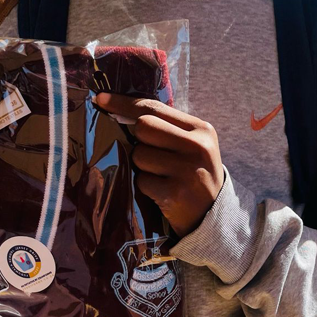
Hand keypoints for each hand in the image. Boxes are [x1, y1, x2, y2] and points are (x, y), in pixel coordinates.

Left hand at [95, 92, 224, 236]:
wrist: (214, 216)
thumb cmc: (196, 174)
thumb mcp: (193, 146)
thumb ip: (167, 128)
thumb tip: (120, 111)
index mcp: (202, 129)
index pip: (155, 108)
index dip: (124, 103)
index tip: (102, 100)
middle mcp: (197, 146)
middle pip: (144, 127)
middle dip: (138, 140)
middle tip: (151, 155)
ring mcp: (187, 170)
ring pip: (139, 155)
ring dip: (142, 167)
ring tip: (161, 176)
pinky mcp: (175, 193)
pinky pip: (142, 180)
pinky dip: (146, 187)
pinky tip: (162, 192)